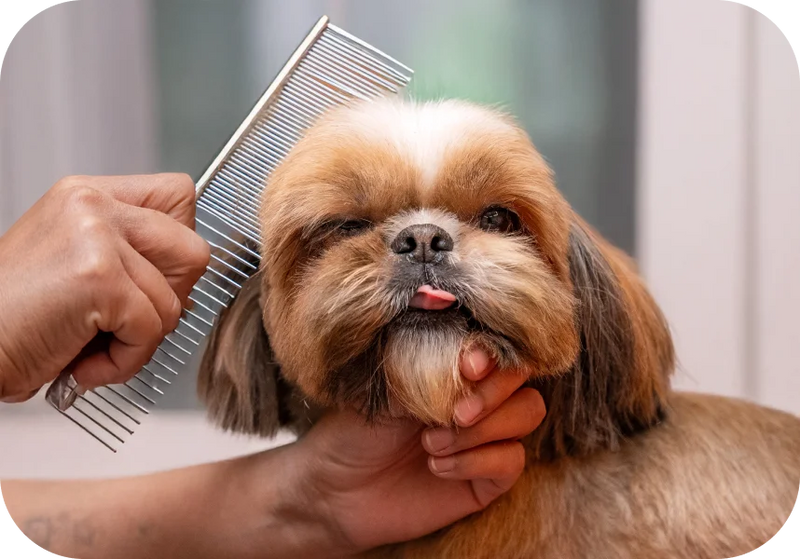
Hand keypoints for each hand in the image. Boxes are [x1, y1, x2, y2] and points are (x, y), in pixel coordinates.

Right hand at [0, 174, 209, 401]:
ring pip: (175, 301)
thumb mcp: (74, 264)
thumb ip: (129, 257)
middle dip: (170, 299)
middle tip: (124, 319)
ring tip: (92, 345)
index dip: (178, 247)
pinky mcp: (100, 278)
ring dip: (140, 341)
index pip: (178, 195)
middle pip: (193, 249)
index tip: (152, 277)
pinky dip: (125, 361)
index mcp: (87, 196)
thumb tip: (186, 283)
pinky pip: (152, 330)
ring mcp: (97, 237)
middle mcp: (93, 205)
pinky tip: (84, 361)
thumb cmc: (14, 318)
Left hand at [284, 346, 544, 554]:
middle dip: (493, 393)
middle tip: (455, 414)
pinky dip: (477, 461)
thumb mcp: (387, 388)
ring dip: (482, 430)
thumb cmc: (356, 429)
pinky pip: (512, 460)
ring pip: (526, 414)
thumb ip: (429, 365)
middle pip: (523, 380)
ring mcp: (486, 438)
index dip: (494, 353)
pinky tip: (437, 466)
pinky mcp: (487, 478)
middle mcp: (477, 398)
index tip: (468, 367)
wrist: (336, 489)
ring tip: (430, 443)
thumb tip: (466, 350)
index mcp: (454, 367)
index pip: (498, 347)